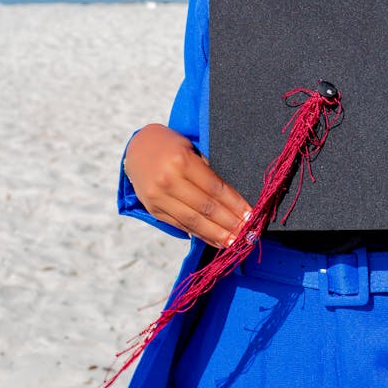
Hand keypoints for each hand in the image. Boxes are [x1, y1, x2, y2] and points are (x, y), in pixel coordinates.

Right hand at [124, 123, 252, 247]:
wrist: (137, 148)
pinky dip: (199, 234)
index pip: (214, 187)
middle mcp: (168, 181)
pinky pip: (180, 225)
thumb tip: (231, 197)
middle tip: (247, 233)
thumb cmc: (171, 144)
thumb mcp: (191, 148)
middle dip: (228, 222)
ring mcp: (158, 198)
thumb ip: (206, 169)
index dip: (234, 203)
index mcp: (182, 161)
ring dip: (215, 234)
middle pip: (205, 207)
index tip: (250, 214)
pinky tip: (214, 239)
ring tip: (233, 242)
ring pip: (192, 221)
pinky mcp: (153, 210)